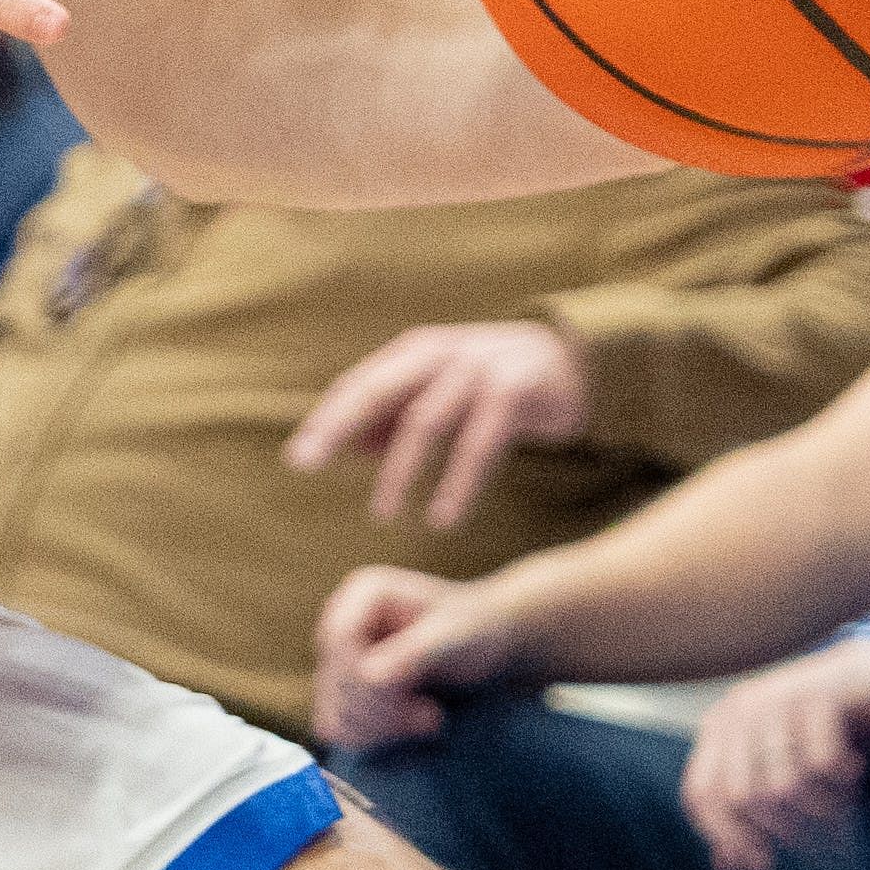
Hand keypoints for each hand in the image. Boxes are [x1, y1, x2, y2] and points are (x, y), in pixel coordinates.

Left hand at [286, 320, 591, 526]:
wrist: (572, 360)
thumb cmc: (493, 380)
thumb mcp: (441, 388)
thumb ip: (399, 412)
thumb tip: (351, 448)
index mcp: (414, 352)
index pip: (358, 384)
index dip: (326, 419)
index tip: (297, 457)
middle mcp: (439, 354)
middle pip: (377, 392)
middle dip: (337, 428)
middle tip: (306, 465)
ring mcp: (476, 371)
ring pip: (425, 423)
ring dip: (400, 471)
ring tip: (383, 513)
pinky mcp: (514, 394)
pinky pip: (479, 446)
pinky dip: (459, 483)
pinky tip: (444, 517)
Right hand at [310, 562, 530, 754]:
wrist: (491, 644)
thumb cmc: (477, 631)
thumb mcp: (452, 638)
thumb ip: (412, 653)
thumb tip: (368, 676)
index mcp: (363, 594)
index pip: (338, 639)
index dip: (366, 677)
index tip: (414, 700)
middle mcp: (342, 623)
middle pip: (335, 679)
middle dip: (384, 708)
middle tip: (433, 715)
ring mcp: (340, 659)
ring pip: (334, 709)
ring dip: (383, 727)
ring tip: (429, 719)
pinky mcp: (345, 690)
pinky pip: (338, 727)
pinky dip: (374, 737)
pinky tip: (410, 727)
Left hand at [679, 633, 869, 869]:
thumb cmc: (832, 731)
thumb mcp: (788, 773)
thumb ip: (754, 814)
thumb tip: (726, 866)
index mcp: (721, 728)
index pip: (700, 796)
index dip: (728, 837)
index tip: (764, 866)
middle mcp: (738, 711)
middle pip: (742, 799)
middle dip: (787, 832)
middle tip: (826, 836)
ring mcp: (775, 699)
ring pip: (783, 788)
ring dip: (823, 810)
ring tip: (846, 802)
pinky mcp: (817, 696)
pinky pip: (822, 765)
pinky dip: (844, 781)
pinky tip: (856, 768)